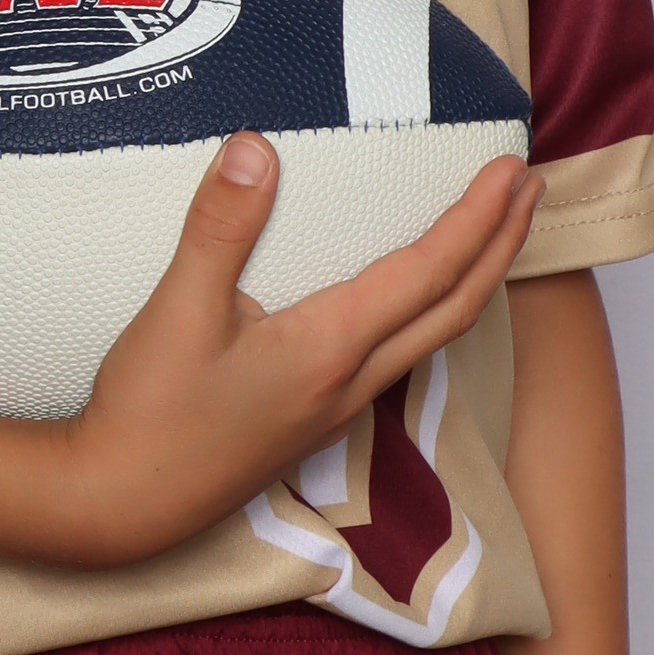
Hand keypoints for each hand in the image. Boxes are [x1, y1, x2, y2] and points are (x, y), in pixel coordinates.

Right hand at [46, 136, 542, 571]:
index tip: (510, 169)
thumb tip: (254, 149)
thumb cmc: (148, 415)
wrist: (121, 505)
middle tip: (532, 186)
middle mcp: (350, 381)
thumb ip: (221, 228)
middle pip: (456, 308)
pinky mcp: (317, 419)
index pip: (428, 272)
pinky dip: (431, 311)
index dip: (476, 217)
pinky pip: (399, 356)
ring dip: (474, 279)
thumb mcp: (177, 311)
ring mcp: (338, 407)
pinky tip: (412, 295)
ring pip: (432, 337)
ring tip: (492, 231)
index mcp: (329, 348)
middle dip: (502, 244)